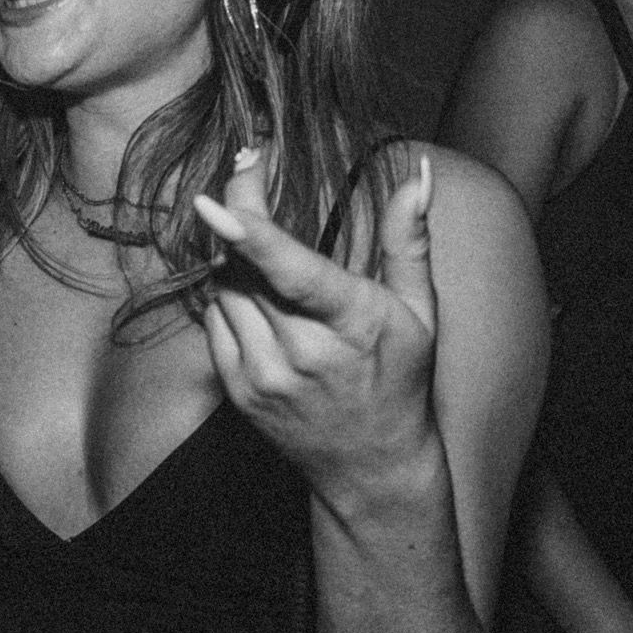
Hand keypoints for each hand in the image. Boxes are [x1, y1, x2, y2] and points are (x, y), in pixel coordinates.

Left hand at [193, 149, 438, 494]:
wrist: (370, 466)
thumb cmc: (400, 380)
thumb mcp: (420, 312)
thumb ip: (410, 240)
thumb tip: (419, 172)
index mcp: (351, 325)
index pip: (292, 274)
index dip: (249, 236)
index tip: (212, 201)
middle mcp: (300, 353)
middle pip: (244, 266)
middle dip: (241, 210)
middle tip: (249, 166)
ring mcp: (262, 374)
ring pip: (223, 287)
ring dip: (234, 254)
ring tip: (263, 243)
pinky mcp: (236, 389)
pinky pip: (214, 318)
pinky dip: (229, 294)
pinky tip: (256, 293)